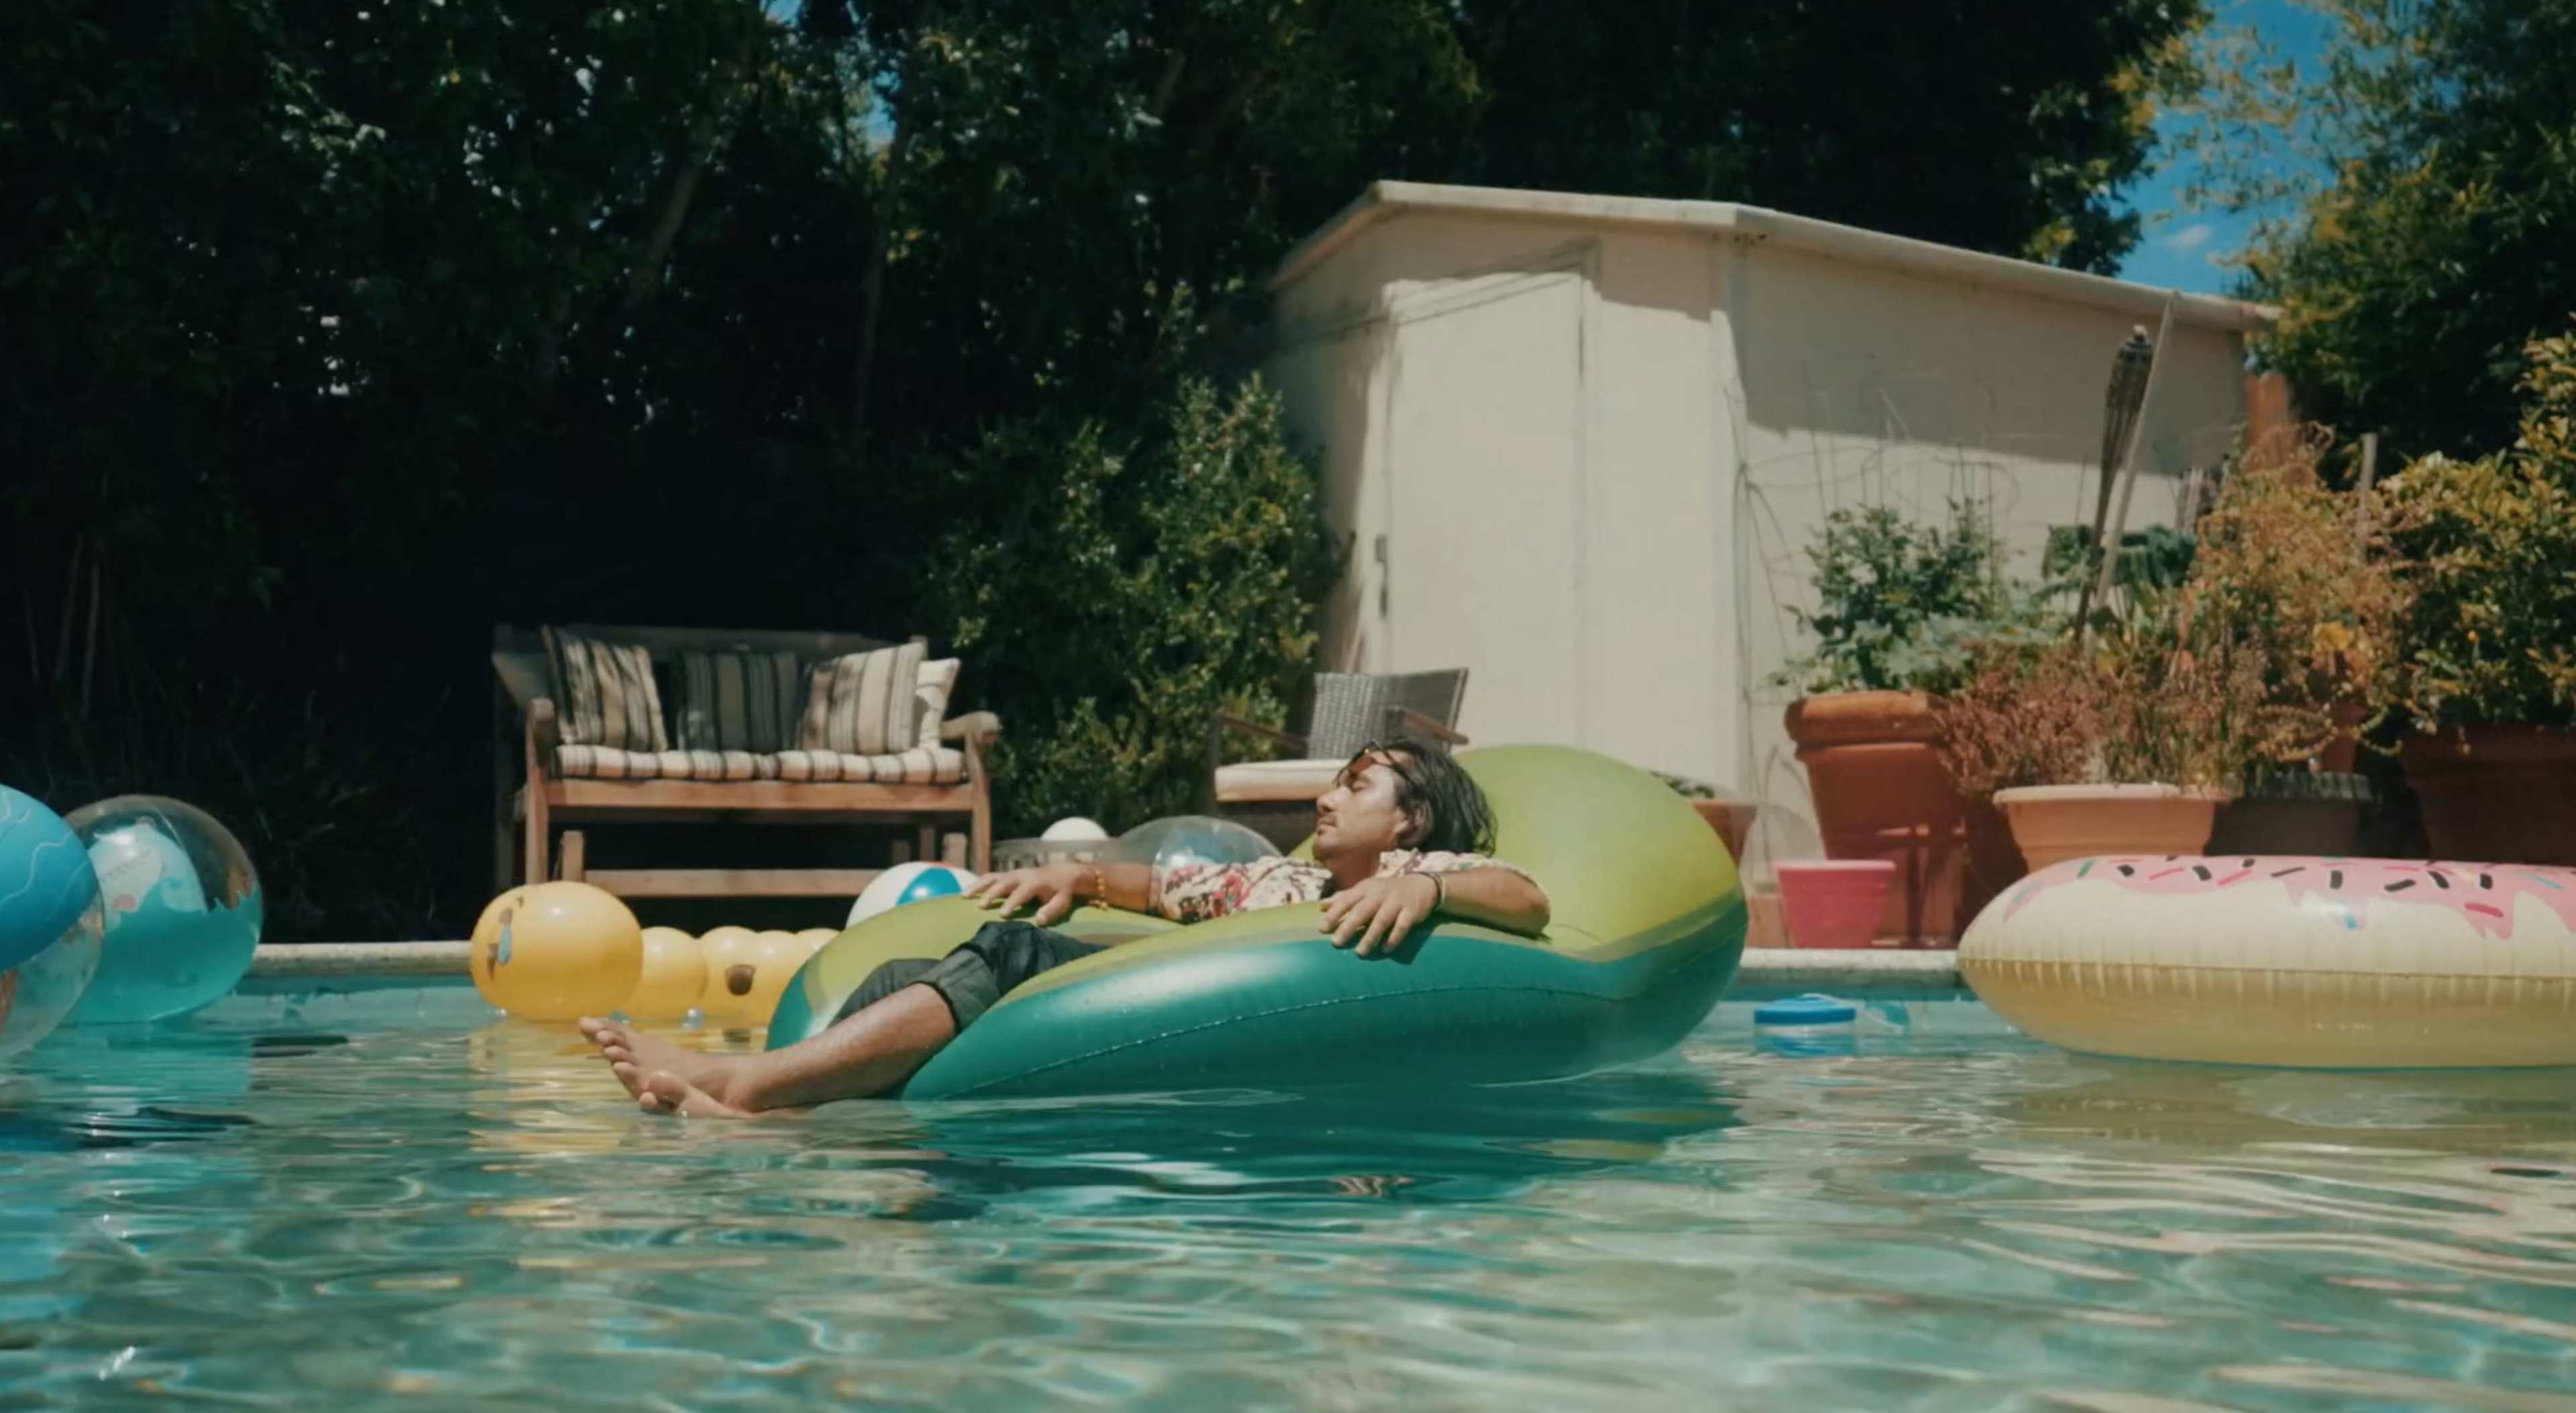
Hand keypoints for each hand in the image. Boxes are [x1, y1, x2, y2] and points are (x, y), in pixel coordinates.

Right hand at [968, 862, 1083, 925]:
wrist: (1061, 873)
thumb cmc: (1060, 892)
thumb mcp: (1062, 902)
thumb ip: (1051, 910)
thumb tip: (1039, 920)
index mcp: (1035, 882)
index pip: (1022, 892)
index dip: (1012, 902)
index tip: (1002, 914)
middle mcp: (1021, 875)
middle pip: (1003, 882)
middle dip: (991, 893)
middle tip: (981, 906)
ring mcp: (1011, 873)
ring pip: (992, 877)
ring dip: (978, 886)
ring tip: (964, 896)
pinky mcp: (1006, 874)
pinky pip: (989, 877)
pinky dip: (977, 883)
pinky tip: (965, 893)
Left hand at [1320, 873, 1438, 958]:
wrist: (1421, 885)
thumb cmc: (1386, 890)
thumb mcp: (1365, 890)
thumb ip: (1344, 898)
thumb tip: (1320, 905)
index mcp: (1366, 888)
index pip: (1347, 900)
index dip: (1334, 914)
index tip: (1323, 929)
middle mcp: (1380, 893)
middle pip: (1362, 911)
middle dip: (1348, 927)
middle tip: (1336, 943)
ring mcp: (1396, 902)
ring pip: (1381, 920)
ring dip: (1370, 937)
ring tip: (1359, 953)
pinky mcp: (1411, 911)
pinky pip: (1402, 926)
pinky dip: (1393, 938)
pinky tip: (1385, 949)